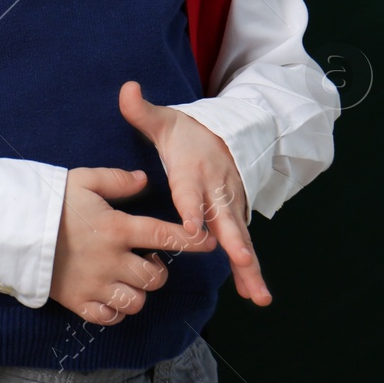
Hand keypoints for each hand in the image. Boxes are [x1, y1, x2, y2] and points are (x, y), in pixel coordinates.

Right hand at [48, 166, 217, 325]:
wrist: (11, 230)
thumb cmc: (49, 202)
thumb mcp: (81, 180)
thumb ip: (116, 179)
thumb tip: (144, 180)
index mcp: (116, 228)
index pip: (166, 236)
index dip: (192, 240)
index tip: (210, 243)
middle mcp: (112, 260)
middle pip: (156, 278)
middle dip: (157, 270)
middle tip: (143, 259)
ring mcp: (96, 285)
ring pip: (137, 301)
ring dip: (138, 291)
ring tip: (126, 277)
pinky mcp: (79, 302)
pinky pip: (111, 317)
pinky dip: (116, 310)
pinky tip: (110, 294)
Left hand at [118, 79, 272, 305]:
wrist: (223, 133)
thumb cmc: (185, 132)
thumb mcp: (163, 119)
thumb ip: (142, 110)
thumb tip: (127, 88)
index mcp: (192, 169)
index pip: (190, 190)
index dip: (191, 207)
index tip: (190, 227)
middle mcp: (216, 189)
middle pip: (225, 218)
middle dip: (234, 241)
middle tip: (241, 260)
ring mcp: (230, 203)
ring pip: (240, 237)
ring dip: (248, 265)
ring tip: (256, 294)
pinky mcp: (236, 215)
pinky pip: (243, 243)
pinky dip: (250, 268)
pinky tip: (254, 294)